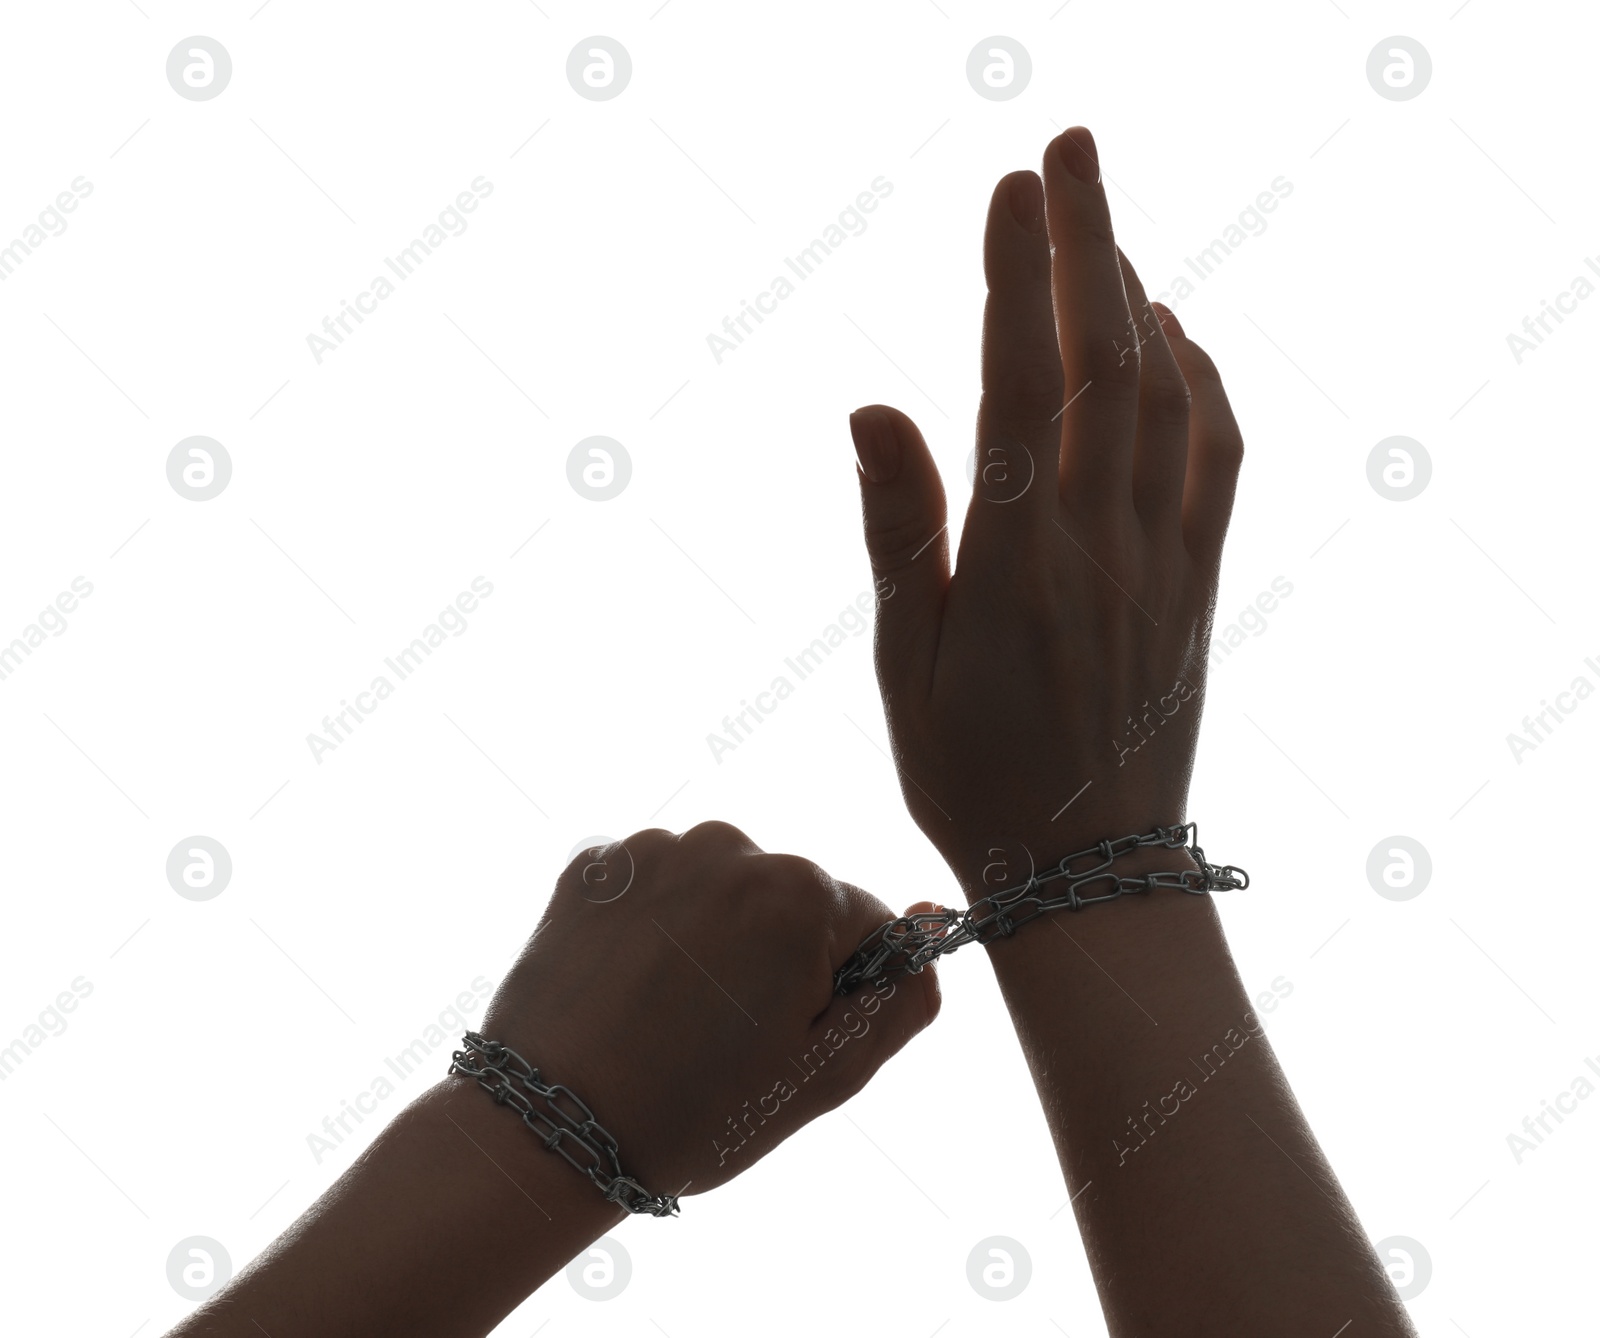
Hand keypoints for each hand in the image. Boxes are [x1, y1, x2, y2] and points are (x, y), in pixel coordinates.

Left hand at [471, 821, 939, 1198]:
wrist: (550, 1126)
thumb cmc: (696, 1112)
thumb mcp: (827, 1075)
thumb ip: (902, 998)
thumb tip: (931, 922)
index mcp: (798, 892)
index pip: (867, 925)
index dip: (839, 991)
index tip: (786, 1038)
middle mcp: (728, 845)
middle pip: (792, 900)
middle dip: (777, 957)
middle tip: (724, 1038)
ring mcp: (653, 850)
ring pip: (723, 889)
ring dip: (716, 937)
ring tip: (671, 1016)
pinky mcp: (594, 865)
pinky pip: (657, 886)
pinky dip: (656, 926)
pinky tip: (631, 987)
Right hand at [847, 125, 1243, 896]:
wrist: (1088, 871)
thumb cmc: (973, 778)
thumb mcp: (906, 665)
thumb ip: (897, 530)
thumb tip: (873, 406)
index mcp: (1016, 564)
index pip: (1020, 387)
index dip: (1019, 278)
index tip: (1012, 187)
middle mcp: (1100, 546)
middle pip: (1106, 362)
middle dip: (1089, 242)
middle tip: (1069, 149)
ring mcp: (1161, 560)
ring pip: (1165, 397)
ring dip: (1139, 298)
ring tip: (1104, 229)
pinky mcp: (1196, 583)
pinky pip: (1216, 459)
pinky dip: (1201, 381)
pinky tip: (1174, 339)